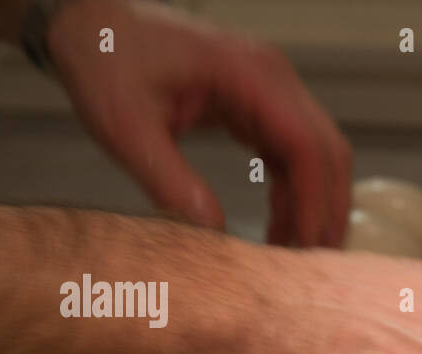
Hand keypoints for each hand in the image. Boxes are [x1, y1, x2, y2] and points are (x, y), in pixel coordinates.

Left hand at [47, 0, 350, 246]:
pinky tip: (280, 224)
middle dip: (327, 209)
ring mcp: (271, 88)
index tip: (303, 249)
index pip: (306, 146)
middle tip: (313, 262)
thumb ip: (170, 182)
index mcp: (248, 75)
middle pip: (328, 151)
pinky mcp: (260, 101)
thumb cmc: (107, 58)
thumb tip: (213, 235)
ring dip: (313, 203)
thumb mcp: (127, 128)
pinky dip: (294, 190)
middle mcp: (273, 77)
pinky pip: (294, 151)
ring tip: (294, 251)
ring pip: (318, 153)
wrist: (93, 21)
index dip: (312, 203)